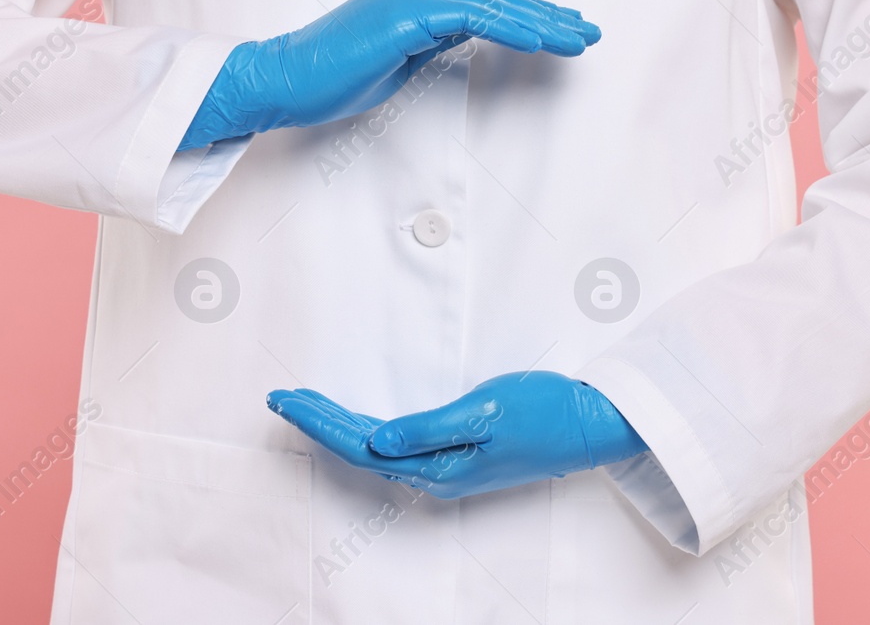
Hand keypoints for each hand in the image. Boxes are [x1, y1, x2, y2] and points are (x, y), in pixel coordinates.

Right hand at [179, 0, 599, 149]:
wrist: (286, 78)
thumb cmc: (332, 76)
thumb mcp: (398, 60)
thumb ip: (433, 45)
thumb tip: (464, 44)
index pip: (487, 4)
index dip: (530, 17)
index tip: (565, 32)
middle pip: (499, 0)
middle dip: (549, 16)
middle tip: (589, 31)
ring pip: (493, 6)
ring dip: (542, 24)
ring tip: (578, 39)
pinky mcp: (408, 14)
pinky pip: (471, 19)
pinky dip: (510, 28)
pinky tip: (540, 42)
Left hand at [267, 371, 647, 498]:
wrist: (591, 424)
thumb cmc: (544, 413)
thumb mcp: (482, 414)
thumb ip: (426, 430)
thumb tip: (376, 443)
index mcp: (437, 467)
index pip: (360, 443)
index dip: (318, 421)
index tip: (285, 399)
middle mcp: (436, 473)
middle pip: (360, 447)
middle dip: (317, 422)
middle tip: (278, 397)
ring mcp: (447, 465)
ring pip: (375, 446)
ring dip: (337, 425)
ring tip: (302, 405)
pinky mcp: (459, 454)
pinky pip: (397, 444)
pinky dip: (366, 429)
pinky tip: (353, 423)